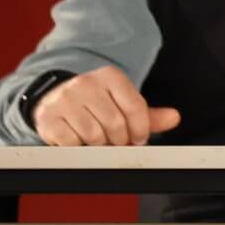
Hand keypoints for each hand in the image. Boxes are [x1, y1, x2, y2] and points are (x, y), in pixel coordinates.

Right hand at [33, 65, 181, 146]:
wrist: (53, 97)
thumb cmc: (94, 103)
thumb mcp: (121, 103)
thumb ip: (148, 114)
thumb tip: (174, 118)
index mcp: (110, 76)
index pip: (135, 106)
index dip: (140, 129)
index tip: (139, 138)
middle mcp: (86, 83)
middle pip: (115, 124)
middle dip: (120, 140)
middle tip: (116, 142)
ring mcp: (65, 100)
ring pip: (94, 136)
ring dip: (99, 146)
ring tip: (98, 140)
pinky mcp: (50, 118)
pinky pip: (72, 143)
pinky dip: (79, 148)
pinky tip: (78, 139)